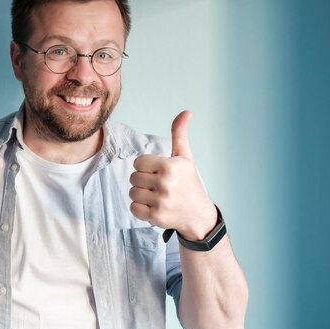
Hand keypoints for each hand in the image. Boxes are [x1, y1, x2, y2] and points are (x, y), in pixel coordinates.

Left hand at [129, 111, 216, 240]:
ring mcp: (160, 201)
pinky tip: (153, 206)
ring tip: (156, 196)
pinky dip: (140, 208)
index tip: (158, 172)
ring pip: (132, 193)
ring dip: (141, 195)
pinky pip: (133, 208)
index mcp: (169, 166)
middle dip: (143, 181)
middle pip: (133, 177)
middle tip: (158, 185)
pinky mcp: (155, 216)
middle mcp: (165, 183)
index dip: (146, 167)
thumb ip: (179, 134)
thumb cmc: (189, 182)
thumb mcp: (185, 157)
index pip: (138, 162)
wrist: (198, 214)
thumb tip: (186, 112)